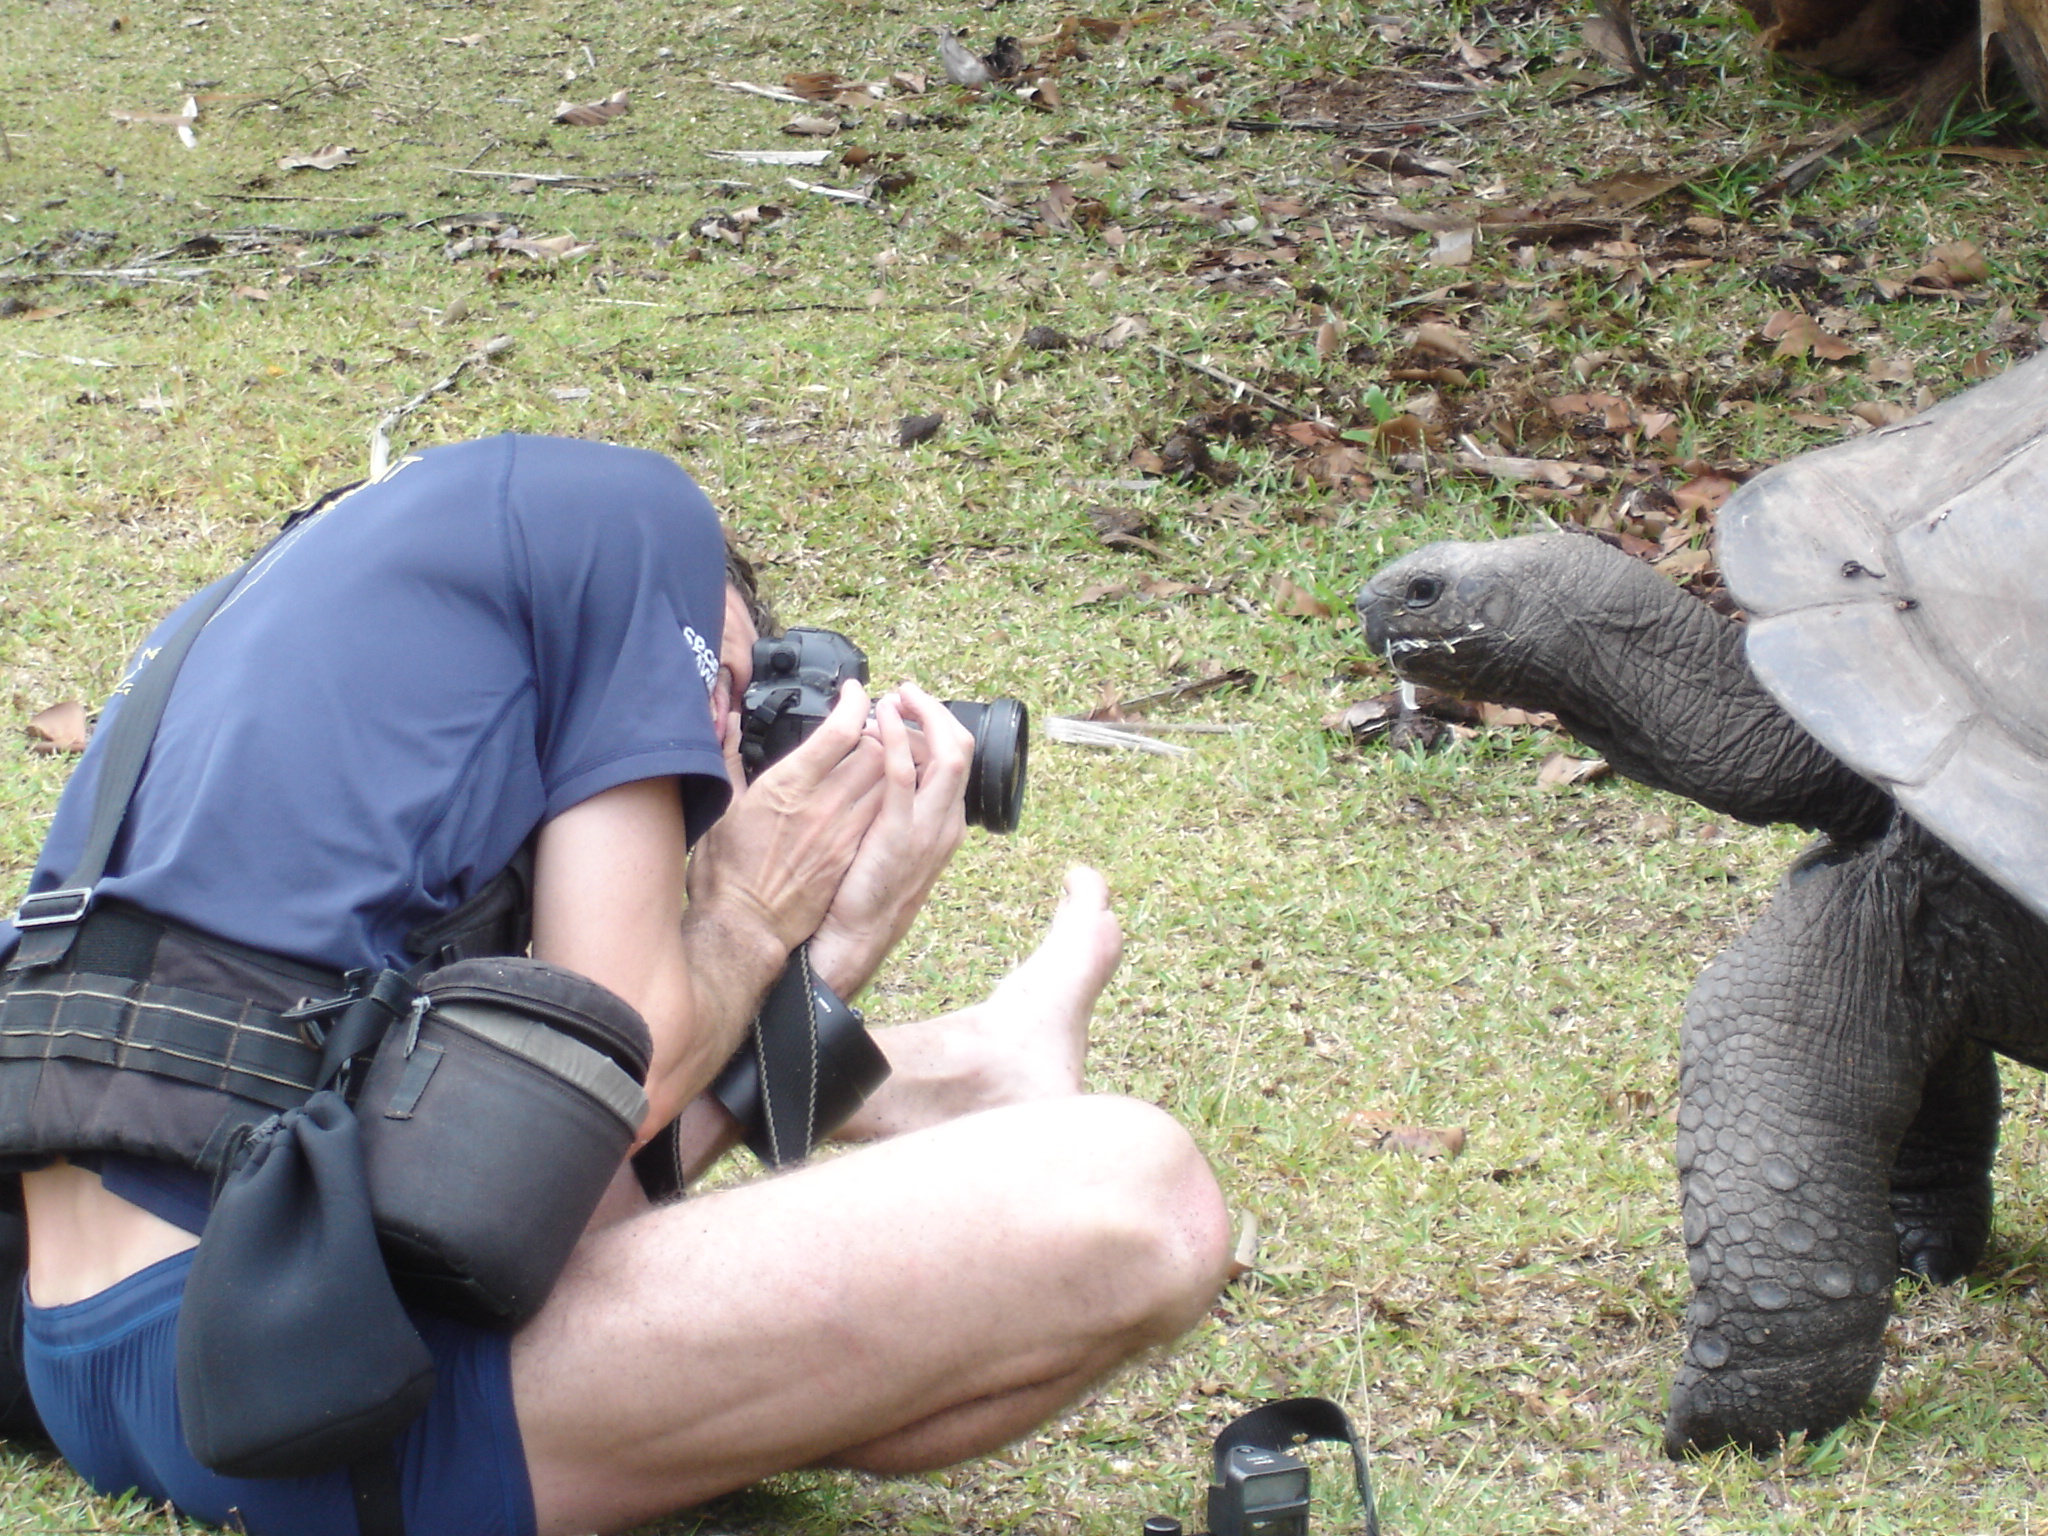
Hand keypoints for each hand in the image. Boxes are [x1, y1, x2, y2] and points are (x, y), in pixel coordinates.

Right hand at [687, 679, 886, 954]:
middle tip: (873, 723)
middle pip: (875, 750)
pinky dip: (892, 795)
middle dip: (879, 730)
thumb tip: (722, 716)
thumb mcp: (721, 804)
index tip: (855, 693)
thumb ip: (726, 754)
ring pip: (889, 781)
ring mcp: (845, 833)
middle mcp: (824, 804)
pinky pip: (887, 814)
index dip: (855, 703)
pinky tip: (886, 790)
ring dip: (892, 761)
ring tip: (884, 752)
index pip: (840, 730)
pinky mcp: (855, 857)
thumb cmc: (726, 869)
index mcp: (789, 784)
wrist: (745, 927)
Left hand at [807, 681, 973, 996]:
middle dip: (937, 712)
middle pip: (962, 750)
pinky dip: (896, 736)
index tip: (911, 710)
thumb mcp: (895, 851)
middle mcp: (946, 824)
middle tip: (907, 692)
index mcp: (946, 826)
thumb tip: (883, 776)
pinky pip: (904, 772)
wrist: (855, 939)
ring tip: (897, 696)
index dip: (938, 729)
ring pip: (947, 754)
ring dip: (923, 716)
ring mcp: (928, 829)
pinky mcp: (899, 832)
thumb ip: (898, 814)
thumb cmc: (863, 896)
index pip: (957, 763)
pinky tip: (881, 718)